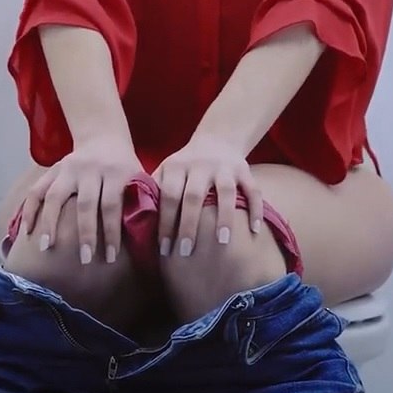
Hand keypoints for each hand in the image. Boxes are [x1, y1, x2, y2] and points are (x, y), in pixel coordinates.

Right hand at [19, 135, 141, 265]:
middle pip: (86, 204)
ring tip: (46, 247)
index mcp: (117, 172)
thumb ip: (142, 201)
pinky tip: (26, 231)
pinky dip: (29, 209)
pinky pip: (37, 189)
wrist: (103, 137)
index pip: (113, 205)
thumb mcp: (139, 177)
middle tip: (85, 260)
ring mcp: (68, 168)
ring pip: (55, 195)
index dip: (112, 232)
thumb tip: (148, 238)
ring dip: (50, 222)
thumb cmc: (124, 167)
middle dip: (85, 234)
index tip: (111, 257)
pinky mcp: (53, 169)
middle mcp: (91, 169)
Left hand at [154, 133, 264, 258]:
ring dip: (224, 217)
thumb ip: (154, 190)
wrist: (216, 139)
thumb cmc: (186, 166)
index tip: (164, 248)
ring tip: (222, 242)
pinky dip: (255, 209)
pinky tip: (254, 230)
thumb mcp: (167, 171)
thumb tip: (137, 222)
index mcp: (177, 166)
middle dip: (189, 225)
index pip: (169, 195)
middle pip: (194, 196)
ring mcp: (225, 167)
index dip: (165, 222)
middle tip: (186, 252)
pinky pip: (253, 190)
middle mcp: (201, 164)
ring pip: (225, 192)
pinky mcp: (245, 170)